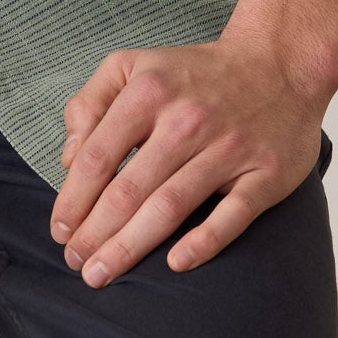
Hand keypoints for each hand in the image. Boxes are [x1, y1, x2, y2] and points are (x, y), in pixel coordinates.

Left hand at [48, 35, 331, 287]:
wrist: (278, 63)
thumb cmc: (192, 74)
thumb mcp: (132, 65)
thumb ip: (90, 103)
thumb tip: (68, 159)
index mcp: (148, 92)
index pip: (98, 156)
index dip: (73, 199)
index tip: (60, 230)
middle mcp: (186, 120)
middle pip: (129, 189)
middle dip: (96, 233)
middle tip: (77, 264)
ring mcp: (228, 148)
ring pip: (170, 207)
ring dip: (131, 246)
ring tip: (102, 274)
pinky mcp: (265, 173)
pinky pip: (232, 216)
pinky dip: (203, 242)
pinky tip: (174, 263)